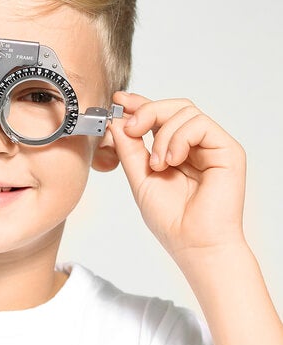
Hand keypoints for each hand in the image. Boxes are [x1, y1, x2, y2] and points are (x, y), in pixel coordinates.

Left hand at [109, 92, 247, 267]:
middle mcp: (195, 145)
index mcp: (175, 150)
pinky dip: (179, 138)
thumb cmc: (170, 219)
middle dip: (147, 111)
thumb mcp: (139, 177)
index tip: (119, 101)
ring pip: (185, 111)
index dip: (140, 104)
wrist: (192, 243)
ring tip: (157, 163)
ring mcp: (212, 146)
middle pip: (173, 106)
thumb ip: (129, 148)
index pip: (160, 116)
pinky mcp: (227, 150)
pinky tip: (171, 160)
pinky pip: (200, 124)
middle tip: (132, 129)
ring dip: (162, 134)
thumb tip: (118, 119)